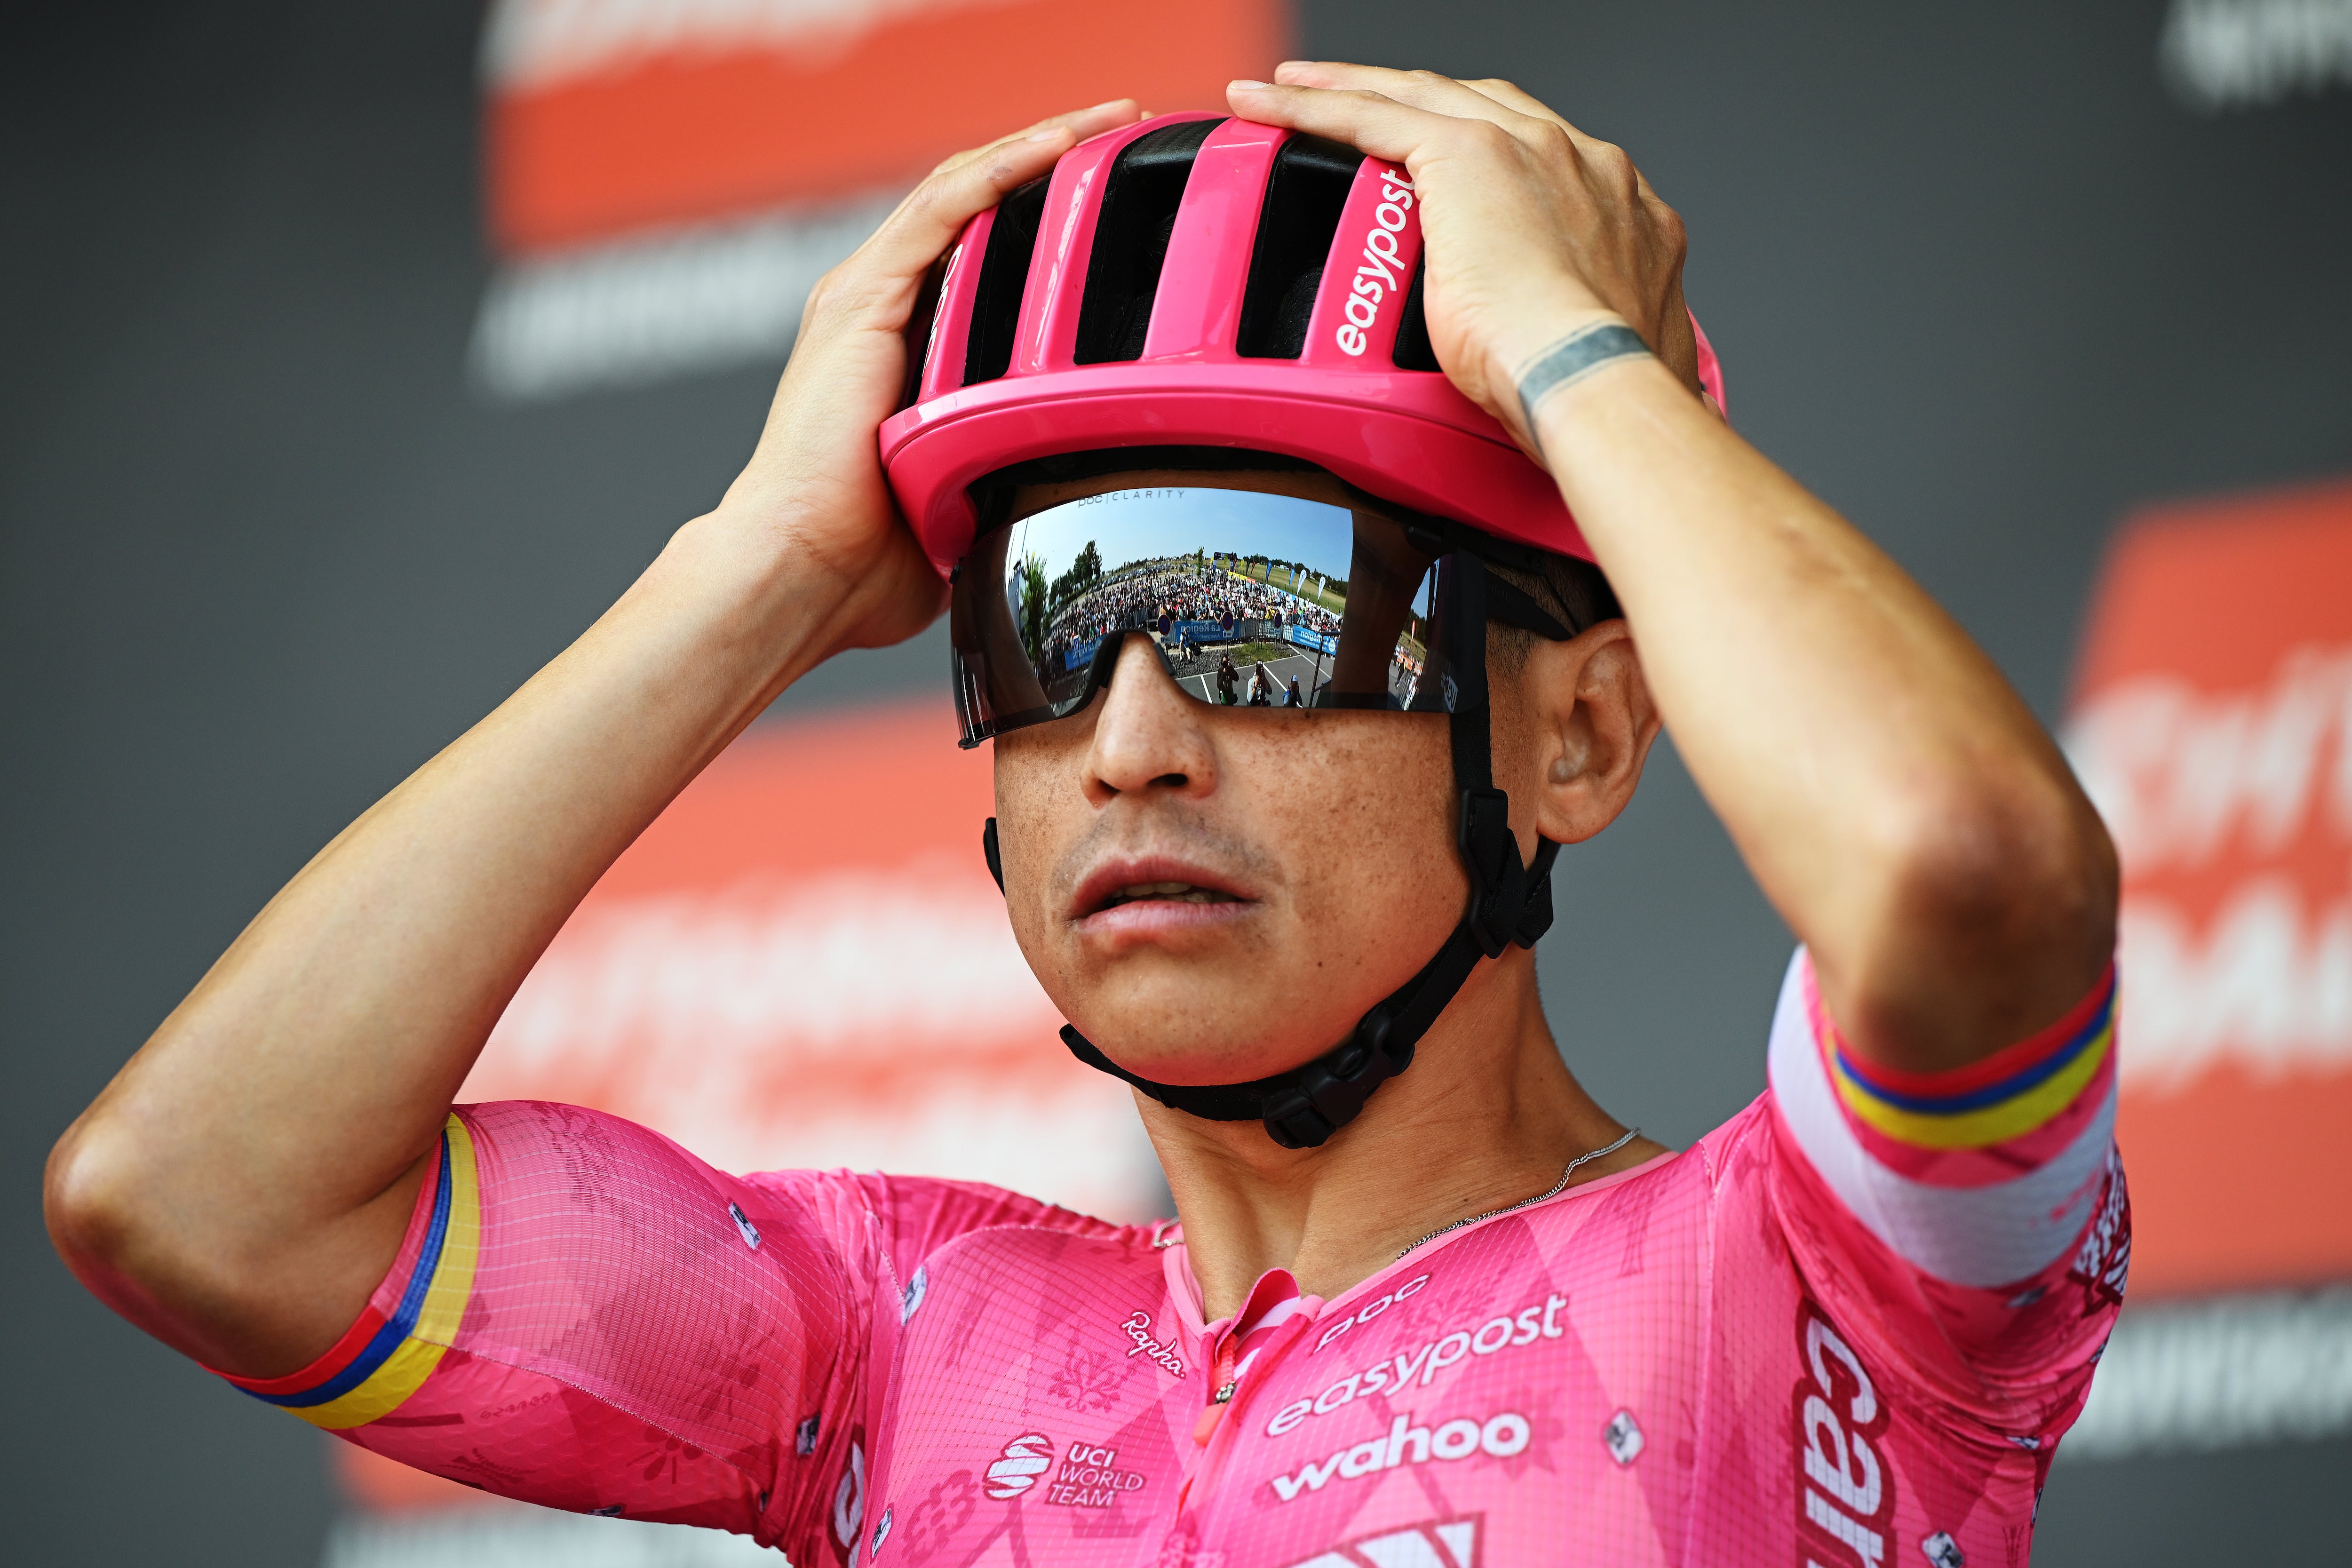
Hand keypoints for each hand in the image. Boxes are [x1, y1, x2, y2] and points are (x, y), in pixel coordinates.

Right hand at [711, 99, 1143, 662]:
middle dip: (1055, 161)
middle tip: (1132, 134)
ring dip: (1042, 146)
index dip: (1048, 217)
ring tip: (1115, 120)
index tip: (1125, 203)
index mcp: (901, 351)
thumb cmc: (862, 567)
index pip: (983, 255)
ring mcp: (865, 297)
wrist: (796, 574)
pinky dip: (1003, 170)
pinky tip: (1059, 143)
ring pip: (964, 188)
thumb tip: (1072, 509)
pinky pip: (943, 208)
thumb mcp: (963, 505)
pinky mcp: (861, 300)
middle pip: (977, 204)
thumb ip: (1007, 482)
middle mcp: (879, 309)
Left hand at [1228, 65, 1697, 452]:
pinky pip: (1371, 116)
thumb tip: (1553, 371)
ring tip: (1290, 89)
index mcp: (1615, 205)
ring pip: (1417, 97)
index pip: (1533, 151)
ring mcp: (1525, 148)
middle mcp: (1577, 160)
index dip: (1480, 141)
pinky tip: (1272, 105)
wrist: (1588, 379)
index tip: (1442, 162)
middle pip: (1473, 104)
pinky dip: (1315, 108)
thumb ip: (1577, 337)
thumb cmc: (1593, 390)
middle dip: (1409, 96)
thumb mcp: (1598, 352)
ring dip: (1348, 88)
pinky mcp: (1467, 155)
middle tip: (1353, 99)